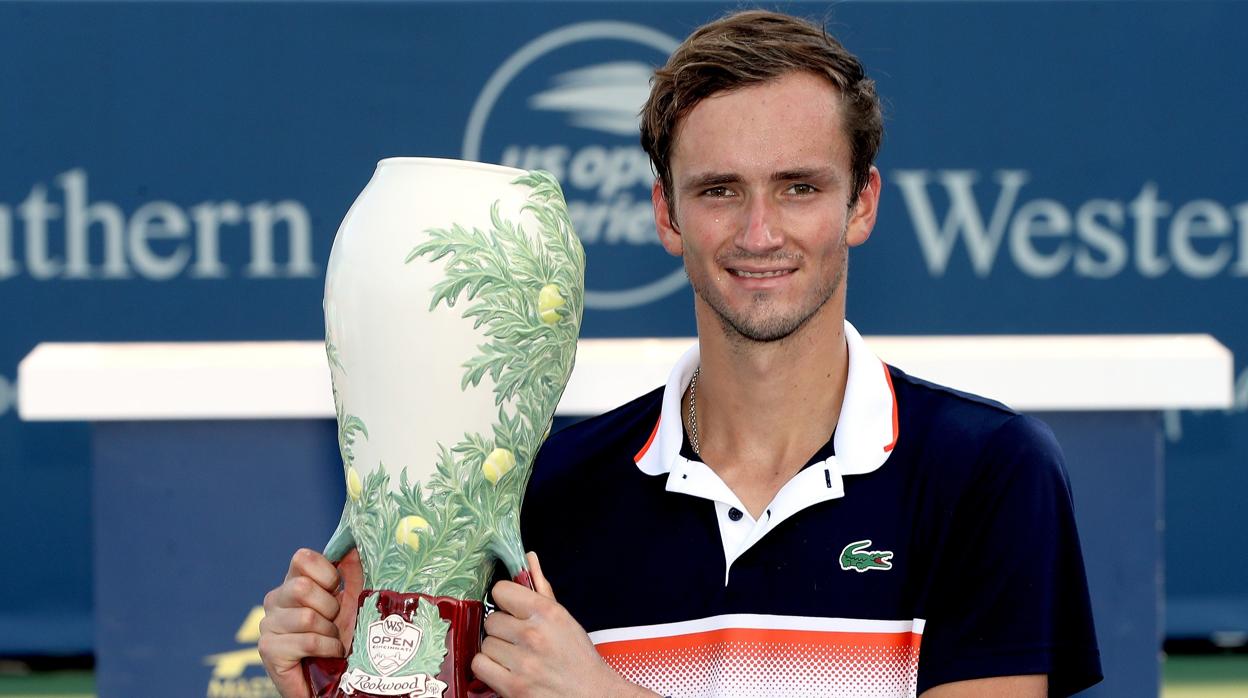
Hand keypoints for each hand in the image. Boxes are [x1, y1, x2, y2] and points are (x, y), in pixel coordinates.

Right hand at [258, 548, 363, 697]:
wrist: (337, 679)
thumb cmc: (344, 637)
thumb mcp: (353, 599)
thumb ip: (353, 570)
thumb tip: (355, 543)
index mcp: (293, 582)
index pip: (303, 558)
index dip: (327, 574)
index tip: (337, 591)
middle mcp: (275, 600)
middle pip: (302, 587)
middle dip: (330, 607)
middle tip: (334, 621)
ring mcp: (268, 625)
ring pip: (306, 617)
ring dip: (330, 632)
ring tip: (332, 640)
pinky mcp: (268, 650)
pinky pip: (307, 641)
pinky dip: (327, 648)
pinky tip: (329, 654)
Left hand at [472, 552, 656, 697]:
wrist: (591, 695)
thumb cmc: (579, 659)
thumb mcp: (564, 619)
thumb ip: (542, 588)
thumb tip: (528, 559)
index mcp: (548, 613)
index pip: (501, 590)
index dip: (505, 601)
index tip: (511, 609)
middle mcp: (533, 635)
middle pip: (491, 620)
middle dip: (502, 629)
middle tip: (518, 638)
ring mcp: (522, 663)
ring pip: (485, 643)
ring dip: (496, 650)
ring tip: (515, 656)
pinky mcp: (512, 687)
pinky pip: (479, 665)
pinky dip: (488, 667)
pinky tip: (505, 668)